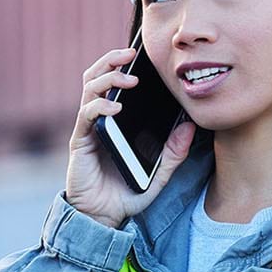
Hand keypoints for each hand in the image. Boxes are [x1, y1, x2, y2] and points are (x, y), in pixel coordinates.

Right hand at [64, 46, 198, 228]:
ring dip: (107, 77)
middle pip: (97, 77)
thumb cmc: (127, 194)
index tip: (143, 55)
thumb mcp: (159, 173)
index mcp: (115, 121)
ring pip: (89, 88)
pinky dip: (100, 106)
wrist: (104, 218)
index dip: (123, 65)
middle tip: (129, 53)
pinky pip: (86, 114)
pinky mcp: (80, 140)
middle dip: (110, 60)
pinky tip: (115, 106)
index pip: (114, 83)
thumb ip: (174, 153)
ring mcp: (88, 128)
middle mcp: (98, 120)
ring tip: (128, 78)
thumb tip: (190, 127)